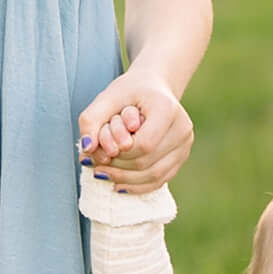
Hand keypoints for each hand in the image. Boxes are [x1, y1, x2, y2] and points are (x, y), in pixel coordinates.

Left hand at [78, 72, 193, 190]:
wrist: (154, 88)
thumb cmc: (129, 92)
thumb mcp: (106, 98)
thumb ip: (91, 120)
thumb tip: (87, 149)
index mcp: (167, 108)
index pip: (144, 144)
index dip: (120, 153)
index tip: (102, 149)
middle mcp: (182, 128)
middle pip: (147, 162)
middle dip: (118, 167)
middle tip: (94, 165)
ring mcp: (185, 144)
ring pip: (155, 175)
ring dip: (125, 179)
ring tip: (102, 174)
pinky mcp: (182, 157)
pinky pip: (161, 180)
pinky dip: (137, 186)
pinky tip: (118, 184)